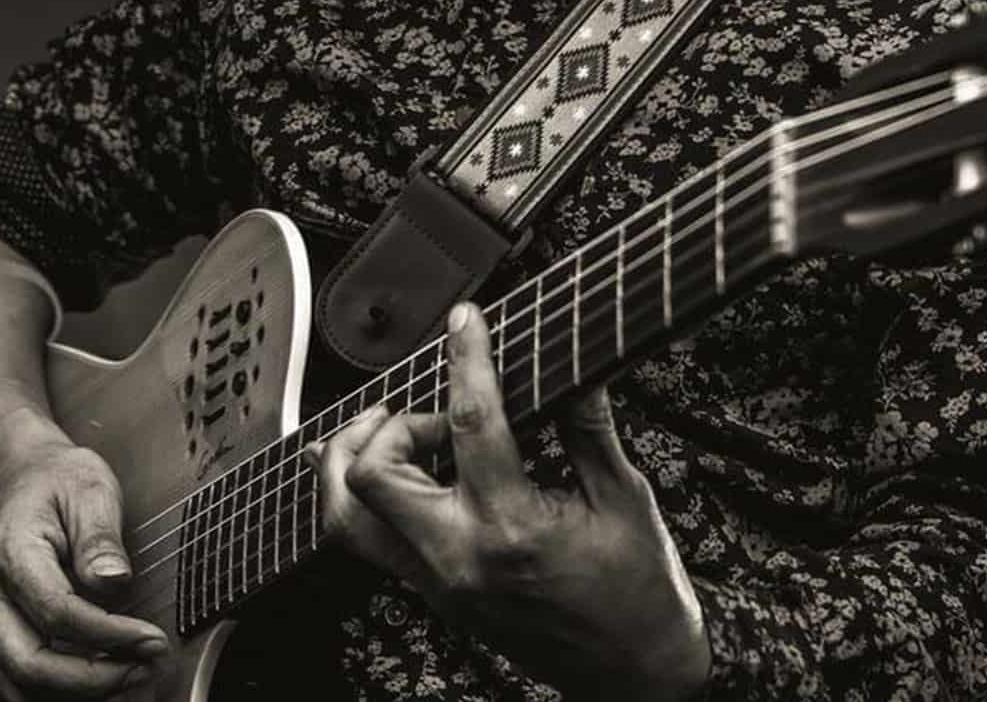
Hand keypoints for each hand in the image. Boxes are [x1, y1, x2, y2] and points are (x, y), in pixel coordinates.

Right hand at [0, 416, 170, 699]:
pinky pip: (16, 681)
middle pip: (29, 664)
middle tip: (145, 668)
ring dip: (77, 692)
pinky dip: (58, 691)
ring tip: (130, 675)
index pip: (56, 613)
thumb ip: (100, 537)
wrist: (15, 476)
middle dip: (94, 679)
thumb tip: (114, 582)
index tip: (152, 639)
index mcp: (7, 551)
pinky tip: (101, 676)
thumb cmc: (55, 479)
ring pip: (18, 684)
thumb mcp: (89, 487)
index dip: (108, 635)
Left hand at [309, 304, 710, 699]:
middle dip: (392, 423)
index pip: (470, 423)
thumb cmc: (639, 591)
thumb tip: (578, 361)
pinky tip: (384, 464)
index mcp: (513, 528)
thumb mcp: (624, 496)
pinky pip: (369, 543)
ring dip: (356, 459)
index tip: (467, 321)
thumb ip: (588, 425)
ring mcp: (440, 584)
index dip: (465, 359)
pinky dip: (362, 497)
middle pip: (374, 474)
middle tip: (436, 410)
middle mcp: (460, 559)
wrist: (635, 674)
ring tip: (393, 429)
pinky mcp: (435, 596)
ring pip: (347, 518)